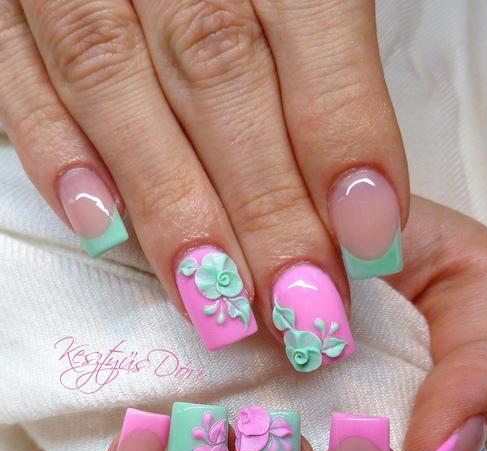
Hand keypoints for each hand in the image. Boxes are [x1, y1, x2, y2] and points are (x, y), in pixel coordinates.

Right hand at [0, 0, 406, 367]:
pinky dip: (57, 156)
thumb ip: (326, 73)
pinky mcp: (4, 5)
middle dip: (261, 202)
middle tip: (295, 305)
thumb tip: (361, 211)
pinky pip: (17, 74)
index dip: (340, 134)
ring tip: (212, 297)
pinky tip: (101, 231)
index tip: (370, 239)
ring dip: (168, 203)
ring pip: (113, 80)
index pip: (308, 23)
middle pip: (215, 69)